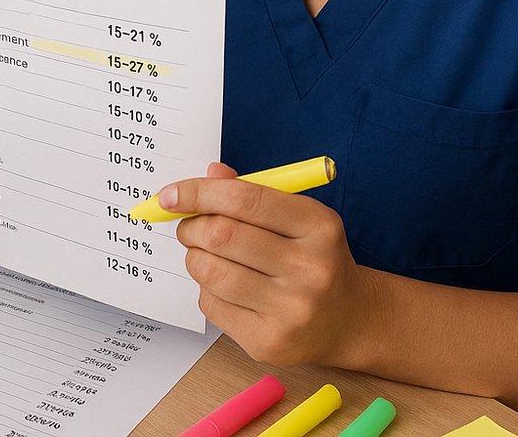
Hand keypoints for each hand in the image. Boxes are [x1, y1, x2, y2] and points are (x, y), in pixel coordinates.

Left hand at [163, 163, 370, 365]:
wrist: (347, 321)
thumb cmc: (313, 259)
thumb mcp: (298, 218)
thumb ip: (254, 193)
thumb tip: (209, 175)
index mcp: (319, 227)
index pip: (246, 199)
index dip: (199, 193)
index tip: (170, 195)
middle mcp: (310, 269)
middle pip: (222, 236)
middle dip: (192, 226)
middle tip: (188, 226)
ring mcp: (290, 310)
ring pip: (211, 273)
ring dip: (195, 258)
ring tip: (207, 255)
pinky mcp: (268, 342)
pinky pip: (211, 305)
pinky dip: (206, 289)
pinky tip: (227, 287)